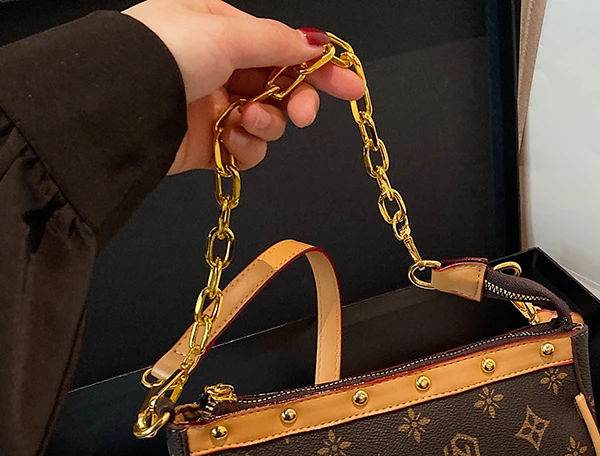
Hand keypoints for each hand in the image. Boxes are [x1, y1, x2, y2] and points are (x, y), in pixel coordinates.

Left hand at [122, 0, 363, 173]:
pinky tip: (232, 140)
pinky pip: (246, 152)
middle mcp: (219, 68)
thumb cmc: (164, 54)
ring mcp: (214, 109)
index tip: (350, 88)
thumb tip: (315, 43)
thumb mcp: (227, 32)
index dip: (319, 70)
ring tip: (246, 122)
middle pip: (281, 90)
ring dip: (266, 125)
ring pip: (267, 124)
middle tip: (301, 114)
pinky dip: (245, 149)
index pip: (283, 50)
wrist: (120, 104)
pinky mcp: (207, 147)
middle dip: (296, 102)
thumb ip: (277, 41)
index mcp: (222, 30)